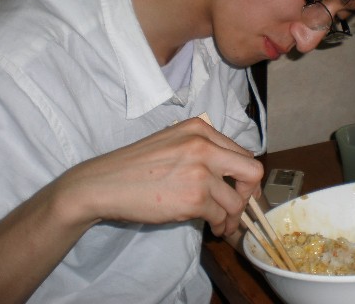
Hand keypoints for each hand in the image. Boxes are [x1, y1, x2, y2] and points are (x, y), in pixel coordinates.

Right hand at [55, 117, 263, 235]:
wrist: (103, 184)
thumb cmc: (134, 166)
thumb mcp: (173, 142)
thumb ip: (202, 150)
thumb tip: (232, 173)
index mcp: (200, 128)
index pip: (242, 152)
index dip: (244, 176)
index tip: (240, 190)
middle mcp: (204, 145)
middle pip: (251, 172)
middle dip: (248, 194)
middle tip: (238, 207)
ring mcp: (200, 171)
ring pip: (236, 200)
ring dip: (233, 217)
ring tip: (223, 225)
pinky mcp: (194, 198)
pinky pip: (220, 215)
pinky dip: (219, 225)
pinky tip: (212, 227)